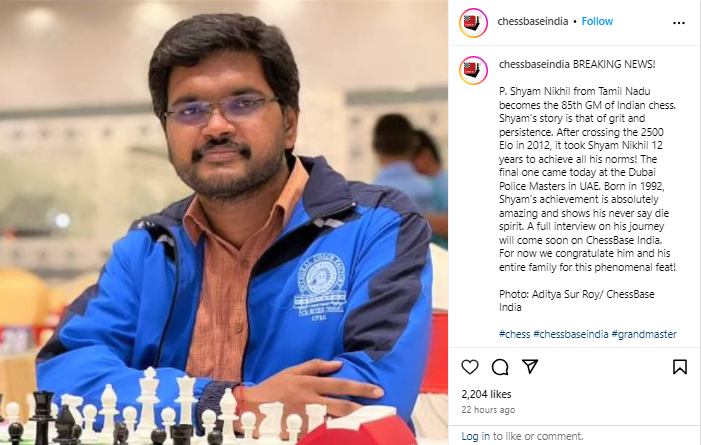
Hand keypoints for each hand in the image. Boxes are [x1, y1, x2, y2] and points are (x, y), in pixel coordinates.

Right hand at [241, 359, 383, 433]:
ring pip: (335, 421)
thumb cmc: (273, 388)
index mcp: (309, 383)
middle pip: (342, 405)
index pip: (340, 384)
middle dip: (363, 407)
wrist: (251, 408)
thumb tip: (338, 364)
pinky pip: (322, 433)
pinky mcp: (301, 431)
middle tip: (381, 410)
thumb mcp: (292, 371)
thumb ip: (315, 366)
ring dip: (354, 423)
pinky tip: (348, 436)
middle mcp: (311, 400)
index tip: (378, 391)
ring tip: (371, 424)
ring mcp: (306, 418)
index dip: (360, 387)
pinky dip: (335, 434)